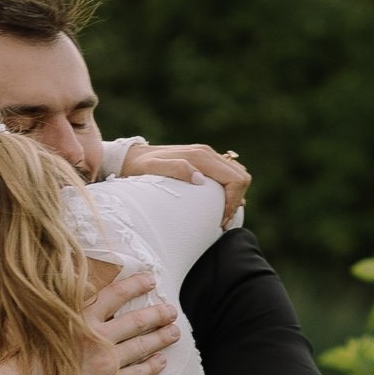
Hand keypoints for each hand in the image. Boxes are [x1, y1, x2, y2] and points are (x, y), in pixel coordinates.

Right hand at [0, 268, 175, 374]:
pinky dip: (152, 366)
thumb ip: (68, 309)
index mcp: (80, 317)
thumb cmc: (28, 357)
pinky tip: (160, 361)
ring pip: (142, 347)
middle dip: (158, 314)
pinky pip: (137, 374)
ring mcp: (105, 363)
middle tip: (171, 310)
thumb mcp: (44, 323)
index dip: (136, 285)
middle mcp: (97, 338)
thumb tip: (84, 290)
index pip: (116, 295)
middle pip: (137, 321)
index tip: (150, 280)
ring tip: (174, 332)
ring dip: (161, 338)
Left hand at [122, 138, 249, 223]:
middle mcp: (208, 153)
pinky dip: (231, 190)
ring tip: (222, 215)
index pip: (235, 179)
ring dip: (236, 195)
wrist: (131, 156)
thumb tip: (200, 180)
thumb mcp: (153, 168)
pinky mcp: (204, 160)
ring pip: (238, 174)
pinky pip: (228, 174)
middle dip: (237, 200)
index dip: (234, 201)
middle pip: (241, 176)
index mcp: (201, 156)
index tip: (222, 219)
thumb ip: (176, 169)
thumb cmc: (140, 167)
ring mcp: (207, 155)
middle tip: (223, 221)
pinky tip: (220, 204)